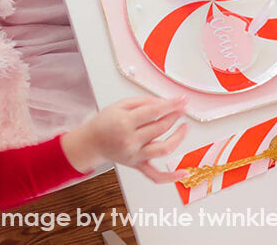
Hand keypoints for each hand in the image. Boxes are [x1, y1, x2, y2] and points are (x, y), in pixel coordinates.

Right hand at [61, 96, 188, 182]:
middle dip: (174, 116)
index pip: (154, 112)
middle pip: (160, 128)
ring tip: (185, 127)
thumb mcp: (119, 105)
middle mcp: (130, 140)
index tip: (182, 100)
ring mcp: (135, 155)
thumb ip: (142, 102)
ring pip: (163, 149)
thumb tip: (163, 103)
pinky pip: (155, 176)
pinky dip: (171, 177)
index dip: (171, 105)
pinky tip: (183, 172)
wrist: (91, 142)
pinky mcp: (137, 165)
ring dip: (178, 137)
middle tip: (181, 109)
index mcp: (125, 122)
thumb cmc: (104, 122)